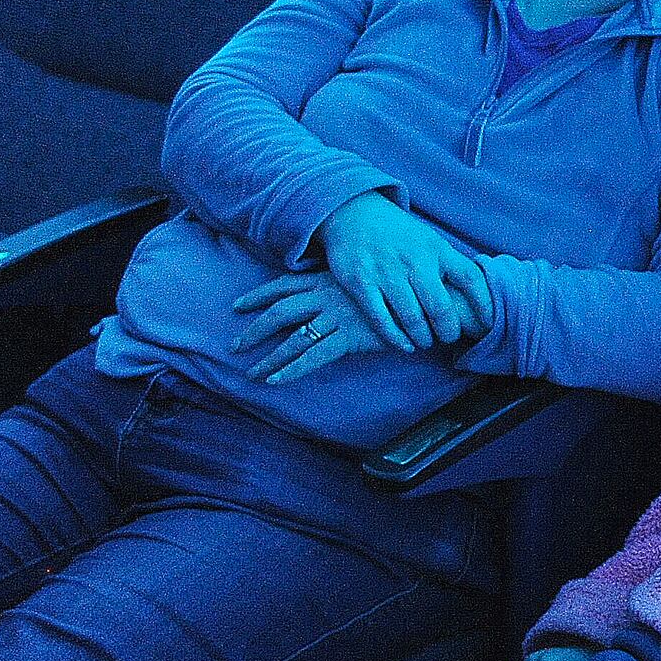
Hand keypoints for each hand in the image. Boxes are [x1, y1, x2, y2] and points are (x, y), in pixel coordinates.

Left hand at [231, 271, 388, 383]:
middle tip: (235, 346)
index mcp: (327, 280)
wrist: (425, 297)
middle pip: (280, 312)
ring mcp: (337, 316)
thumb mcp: (363, 282)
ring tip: (252, 372)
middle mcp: (327, 296)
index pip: (284, 285)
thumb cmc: (397, 291)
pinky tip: (276, 380)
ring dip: (269, 357)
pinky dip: (292, 369)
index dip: (258, 295)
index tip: (238, 305)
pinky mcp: (349, 336)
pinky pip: (314, 355)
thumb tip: (325, 299)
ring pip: (293, 338)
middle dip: (254, 330)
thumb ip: (341, 289)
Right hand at [313, 193, 492, 351]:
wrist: (354, 213)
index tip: (489, 323)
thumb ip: (451, 265)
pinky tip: (405, 345)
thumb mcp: (430, 241)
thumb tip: (482, 296)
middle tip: (448, 337)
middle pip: (440, 307)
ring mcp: (386, 271)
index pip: (470, 278)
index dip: (484, 304)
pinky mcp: (360, 281)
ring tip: (426, 341)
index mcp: (437, 249)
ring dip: (423, 337)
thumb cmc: (401, 236)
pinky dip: (396, 338)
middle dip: (448, 331)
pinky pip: (382, 319)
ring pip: (412, 318)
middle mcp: (414, 260)